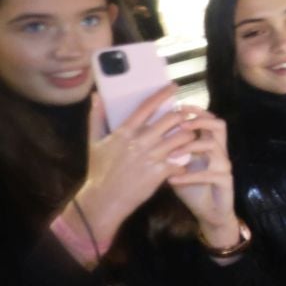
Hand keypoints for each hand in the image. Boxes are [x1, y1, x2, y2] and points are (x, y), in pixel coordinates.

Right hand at [73, 86, 196, 248]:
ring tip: (191, 134)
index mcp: (125, 132)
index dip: (162, 94)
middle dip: (183, 115)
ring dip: (190, 134)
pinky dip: (186, 158)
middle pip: (171, 119)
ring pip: (182, 137)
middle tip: (188, 115)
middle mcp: (140, 141)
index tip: (174, 86)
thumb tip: (97, 96)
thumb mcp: (94, 142)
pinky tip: (188, 158)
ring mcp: (152, 156)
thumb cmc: (99, 170)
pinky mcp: (160, 172)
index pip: (147, 106)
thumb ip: (97, 118)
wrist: (103, 199)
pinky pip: (182, 159)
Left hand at [164, 108, 239, 246]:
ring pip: (213, 146)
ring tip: (171, 153)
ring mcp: (224, 166)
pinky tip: (171, 180)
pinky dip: (188, 176)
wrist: (210, 212)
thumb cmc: (191, 187)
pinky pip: (208, 174)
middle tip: (181, 123)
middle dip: (199, 121)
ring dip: (190, 147)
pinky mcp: (225, 181)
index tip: (179, 105)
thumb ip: (170, 150)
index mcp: (209, 145)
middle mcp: (220, 151)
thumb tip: (146, 135)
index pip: (209, 119)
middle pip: (219, 125)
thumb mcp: (177, 166)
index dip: (197, 111)